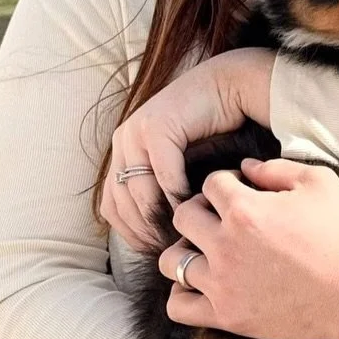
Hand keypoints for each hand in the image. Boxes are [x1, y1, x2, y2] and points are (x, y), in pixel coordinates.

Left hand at [102, 48, 275, 247]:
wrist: (228, 87)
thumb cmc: (209, 128)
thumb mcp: (174, 161)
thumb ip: (160, 187)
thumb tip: (157, 231)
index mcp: (121, 150)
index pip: (111, 205)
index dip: (130, 233)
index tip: (154, 251)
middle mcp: (122, 140)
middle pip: (122, 202)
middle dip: (145, 231)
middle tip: (170, 250)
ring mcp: (136, 131)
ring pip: (140, 191)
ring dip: (160, 218)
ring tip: (181, 235)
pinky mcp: (158, 126)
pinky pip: (163, 173)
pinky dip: (176, 195)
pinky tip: (193, 208)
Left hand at [160, 158, 338, 338]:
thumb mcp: (321, 183)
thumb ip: (277, 168)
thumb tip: (246, 168)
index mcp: (245, 209)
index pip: (210, 184)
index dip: (227, 184)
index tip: (242, 194)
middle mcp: (225, 245)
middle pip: (183, 217)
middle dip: (201, 211)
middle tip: (222, 220)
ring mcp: (223, 283)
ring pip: (172, 261)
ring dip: (186, 251)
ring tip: (208, 252)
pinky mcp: (227, 316)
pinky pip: (178, 306)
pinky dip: (183, 294)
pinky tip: (203, 285)